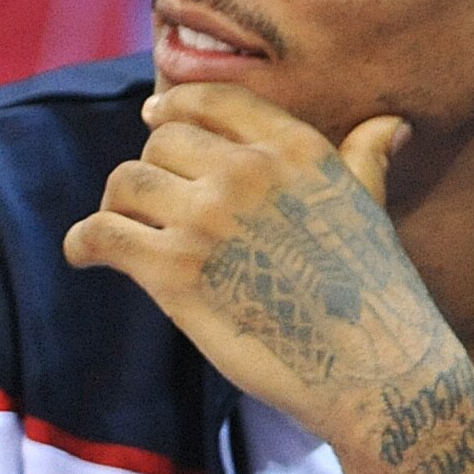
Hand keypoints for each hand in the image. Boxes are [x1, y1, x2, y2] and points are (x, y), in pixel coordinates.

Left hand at [62, 83, 449, 443]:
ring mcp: (208, 218)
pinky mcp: (174, 270)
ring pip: (126, 182)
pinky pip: (102, 234)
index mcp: (295, 150)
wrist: (375, 372)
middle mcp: (248, 171)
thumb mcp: (372, 209)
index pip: (210, 101)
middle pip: (162, 143)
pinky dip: (83, 244)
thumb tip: (390, 125)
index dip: (172, 108)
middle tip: (154, 207)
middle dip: (153, 172)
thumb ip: (366, 160)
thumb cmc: (375, 297)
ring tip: (123, 231)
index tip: (153, 120)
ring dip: (118, 207)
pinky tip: (84, 256)